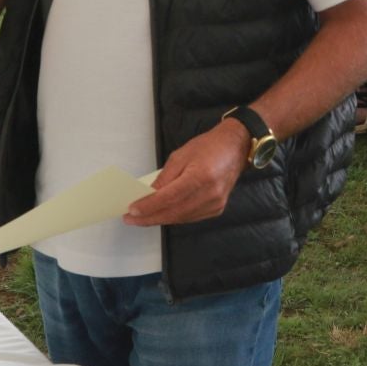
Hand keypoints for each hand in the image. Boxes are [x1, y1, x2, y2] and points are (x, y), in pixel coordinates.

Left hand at [123, 122, 249, 227]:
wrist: (235, 147)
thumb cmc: (209, 146)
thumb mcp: (181, 155)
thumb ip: (165, 177)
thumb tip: (148, 194)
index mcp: (201, 177)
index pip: (169, 198)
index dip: (148, 206)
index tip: (132, 210)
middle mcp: (210, 194)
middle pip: (173, 213)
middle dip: (149, 217)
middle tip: (131, 218)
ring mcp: (215, 204)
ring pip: (181, 218)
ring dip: (160, 218)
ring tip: (142, 217)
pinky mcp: (217, 209)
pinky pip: (190, 217)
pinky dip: (174, 216)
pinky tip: (162, 213)